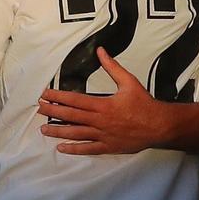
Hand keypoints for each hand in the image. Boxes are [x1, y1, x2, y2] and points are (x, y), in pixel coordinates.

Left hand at [37, 47, 171, 154]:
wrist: (159, 125)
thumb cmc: (144, 103)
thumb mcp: (129, 82)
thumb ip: (112, 67)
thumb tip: (100, 51)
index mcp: (102, 104)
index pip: (74, 100)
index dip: (57, 97)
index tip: (45, 95)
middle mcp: (99, 120)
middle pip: (71, 116)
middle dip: (53, 112)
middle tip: (39, 109)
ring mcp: (102, 135)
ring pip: (75, 133)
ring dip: (58, 131)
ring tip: (44, 129)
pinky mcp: (108, 146)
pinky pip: (88, 149)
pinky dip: (74, 149)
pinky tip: (62, 148)